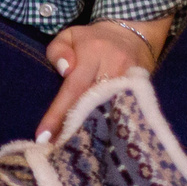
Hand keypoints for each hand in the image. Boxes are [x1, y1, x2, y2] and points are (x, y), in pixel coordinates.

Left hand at [35, 16, 171, 142]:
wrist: (133, 34)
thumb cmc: (93, 40)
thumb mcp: (69, 36)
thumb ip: (58, 51)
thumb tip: (65, 71)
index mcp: (94, 53)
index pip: (73, 88)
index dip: (58, 114)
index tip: (43, 136)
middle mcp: (115, 67)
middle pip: (93, 104)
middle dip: (74, 129)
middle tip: (56, 151)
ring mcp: (132, 81)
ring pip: (110, 113)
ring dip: (92, 133)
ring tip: (73, 151)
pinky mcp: (143, 92)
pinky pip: (124, 115)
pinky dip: (110, 130)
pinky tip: (98, 145)